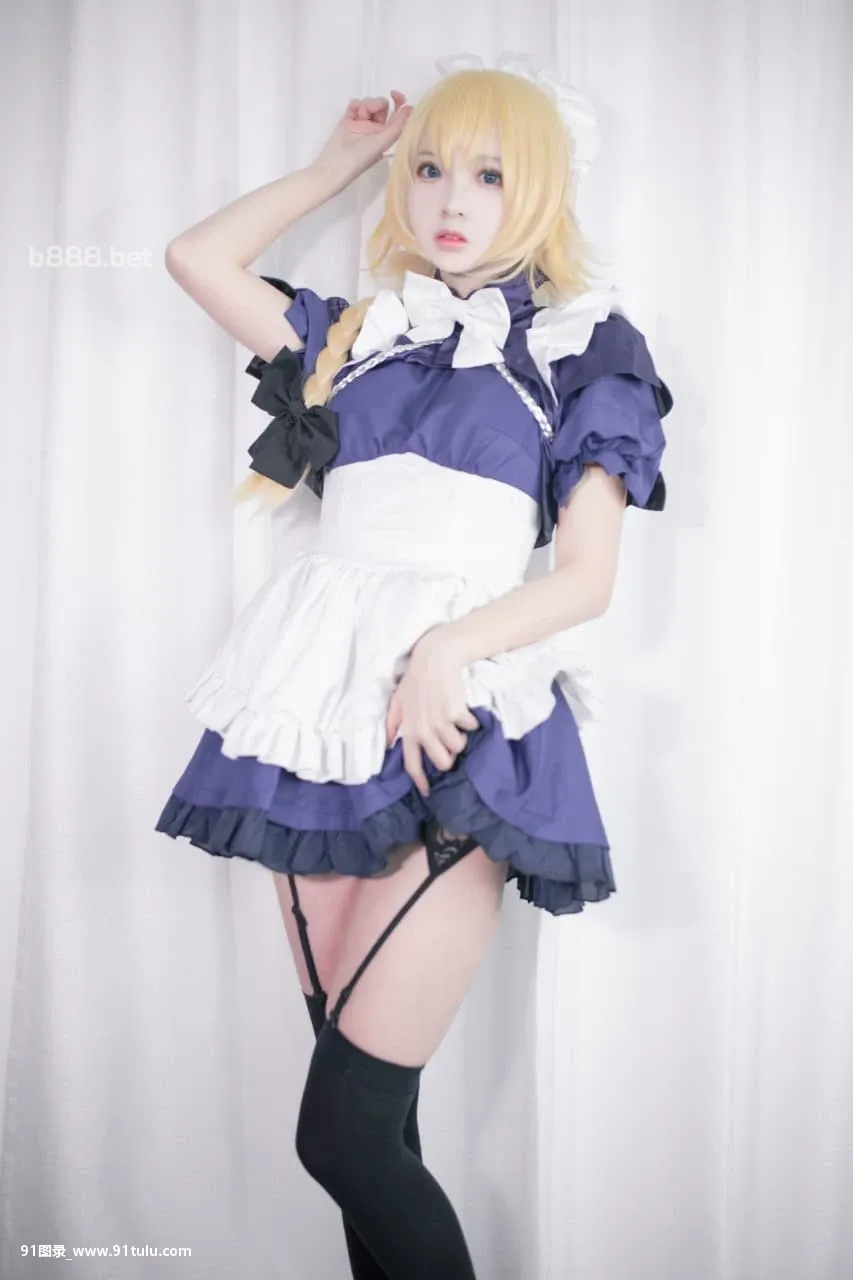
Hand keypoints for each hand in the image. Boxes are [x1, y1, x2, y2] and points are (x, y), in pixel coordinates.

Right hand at [310, 91, 413, 193]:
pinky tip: (351, 113)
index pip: (397, 115)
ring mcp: (362, 124)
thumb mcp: (382, 142)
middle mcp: (376, 129)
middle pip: (381, 106)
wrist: (334, 163)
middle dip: (376, 104)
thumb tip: (411, 108)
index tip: (394, 94)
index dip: (399, 102)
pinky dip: (354, 105)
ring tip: (358, 116)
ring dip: (364, 106)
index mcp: (387, 135)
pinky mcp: (349, 120)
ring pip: (368, 103)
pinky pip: (355, 104)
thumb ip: (397, 125)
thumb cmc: (360, 158)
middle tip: (368, 111)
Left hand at [385, 633, 479, 798]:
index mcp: (409, 730)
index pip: (412, 764)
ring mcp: (440, 723)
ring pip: (458, 746)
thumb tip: (387, 743)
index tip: (428, 792)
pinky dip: (471, 721)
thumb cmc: (415, 679)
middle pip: (443, 762)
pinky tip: (463, 708)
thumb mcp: (397, 701)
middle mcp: (423, 731)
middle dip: (449, 758)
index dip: (420, 781)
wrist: (435, 659)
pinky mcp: (456, 713)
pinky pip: (470, 727)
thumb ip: (392, 723)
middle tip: (450, 745)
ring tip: (456, 722)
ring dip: (461, 737)